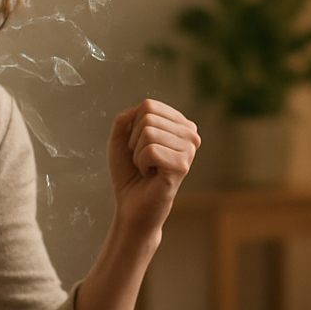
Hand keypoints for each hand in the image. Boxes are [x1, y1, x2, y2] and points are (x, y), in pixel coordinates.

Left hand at [107, 99, 199, 233]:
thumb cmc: (129, 172)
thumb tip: (137, 109)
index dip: (133, 127)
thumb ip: (125, 119)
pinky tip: (150, 175)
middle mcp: (190, 134)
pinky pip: (150, 151)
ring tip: (147, 168)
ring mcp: (189, 150)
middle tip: (142, 160)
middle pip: (148, 117)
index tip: (139, 146)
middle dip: (134, 140)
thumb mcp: (120, 139)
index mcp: (180, 123)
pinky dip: (141, 164)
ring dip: (137, 154)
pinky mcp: (182, 166)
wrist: (131, 204)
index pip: (149, 106)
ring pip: (148, 133)